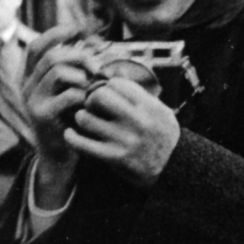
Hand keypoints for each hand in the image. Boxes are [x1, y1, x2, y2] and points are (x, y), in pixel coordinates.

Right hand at [22, 23, 102, 190]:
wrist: (59, 156)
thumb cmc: (68, 119)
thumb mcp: (65, 91)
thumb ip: (70, 70)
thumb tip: (89, 42)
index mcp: (28, 78)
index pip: (36, 47)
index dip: (55, 34)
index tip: (78, 29)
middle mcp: (25, 87)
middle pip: (51, 56)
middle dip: (79, 56)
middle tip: (97, 66)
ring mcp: (31, 101)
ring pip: (57, 71)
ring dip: (82, 75)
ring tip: (94, 86)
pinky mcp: (42, 116)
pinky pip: (68, 94)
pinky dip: (84, 95)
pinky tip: (91, 102)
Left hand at [65, 75, 179, 187]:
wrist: (173, 168)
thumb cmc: (162, 136)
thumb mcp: (159, 110)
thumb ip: (138, 94)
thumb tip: (111, 75)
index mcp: (149, 106)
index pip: (117, 83)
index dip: (106, 86)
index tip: (105, 93)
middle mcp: (138, 121)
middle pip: (99, 96)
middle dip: (91, 98)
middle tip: (92, 106)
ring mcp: (125, 140)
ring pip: (87, 119)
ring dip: (81, 118)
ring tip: (85, 120)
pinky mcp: (115, 158)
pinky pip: (83, 144)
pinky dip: (72, 137)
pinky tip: (71, 134)